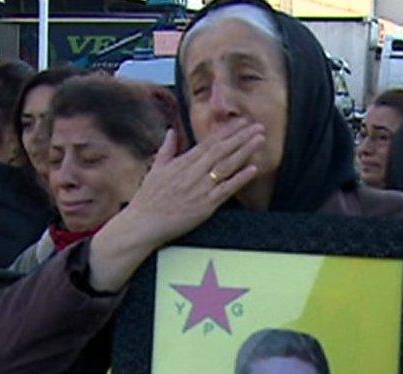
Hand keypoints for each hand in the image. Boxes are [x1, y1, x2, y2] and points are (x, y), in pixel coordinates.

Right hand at [88, 119, 264, 291]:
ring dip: (244, 151)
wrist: (143, 223)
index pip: (208, 143)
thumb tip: (171, 132)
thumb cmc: (148, 198)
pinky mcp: (205, 205)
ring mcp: (200, 188)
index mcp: (182, 163)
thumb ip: (167, 149)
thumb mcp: (155, 169)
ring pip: (226, 166)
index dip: (226, 131)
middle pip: (221, 150)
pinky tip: (253, 169)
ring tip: (259, 140)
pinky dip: (240, 179)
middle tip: (258, 126)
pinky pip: (226, 190)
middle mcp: (193, 173)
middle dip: (241, 137)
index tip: (241, 122)